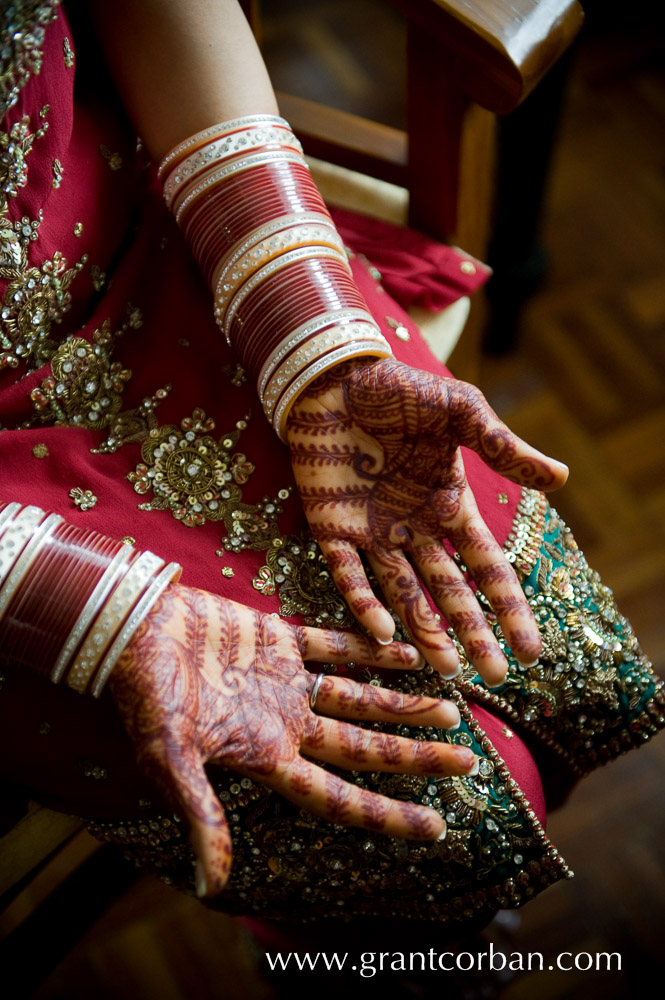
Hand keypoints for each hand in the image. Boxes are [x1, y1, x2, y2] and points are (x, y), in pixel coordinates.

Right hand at [109, 582, 473, 896]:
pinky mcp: (279, 638)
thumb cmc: (145, 696)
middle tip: (468, 760)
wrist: (132, 628)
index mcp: (265, 755)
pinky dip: (370, 649)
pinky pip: (336, 646)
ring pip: (359, 697)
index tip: (437, 827)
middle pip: (363, 746)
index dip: (386, 814)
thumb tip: (212, 886)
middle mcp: (285, 722)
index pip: (337, 796)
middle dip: (414, 755)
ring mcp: (285, 680)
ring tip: (454, 708)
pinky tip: (408, 652)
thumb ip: (200, 815)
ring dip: (403, 702)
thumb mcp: (170, 759)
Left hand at [287, 358, 567, 685]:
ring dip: (425, 630)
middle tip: (493, 676)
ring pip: (404, 593)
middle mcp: (415, 528)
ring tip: (447, 669)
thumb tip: (562, 477)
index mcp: (449, 506)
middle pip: (450, 592)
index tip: (529, 650)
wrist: (334, 377)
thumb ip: (502, 445)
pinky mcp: (332, 529)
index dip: (508, 606)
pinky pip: (349, 573)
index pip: (486, 567)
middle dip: (473, 633)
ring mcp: (373, 533)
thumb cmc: (401, 389)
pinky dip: (365, 601)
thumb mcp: (461, 411)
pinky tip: (384, 631)